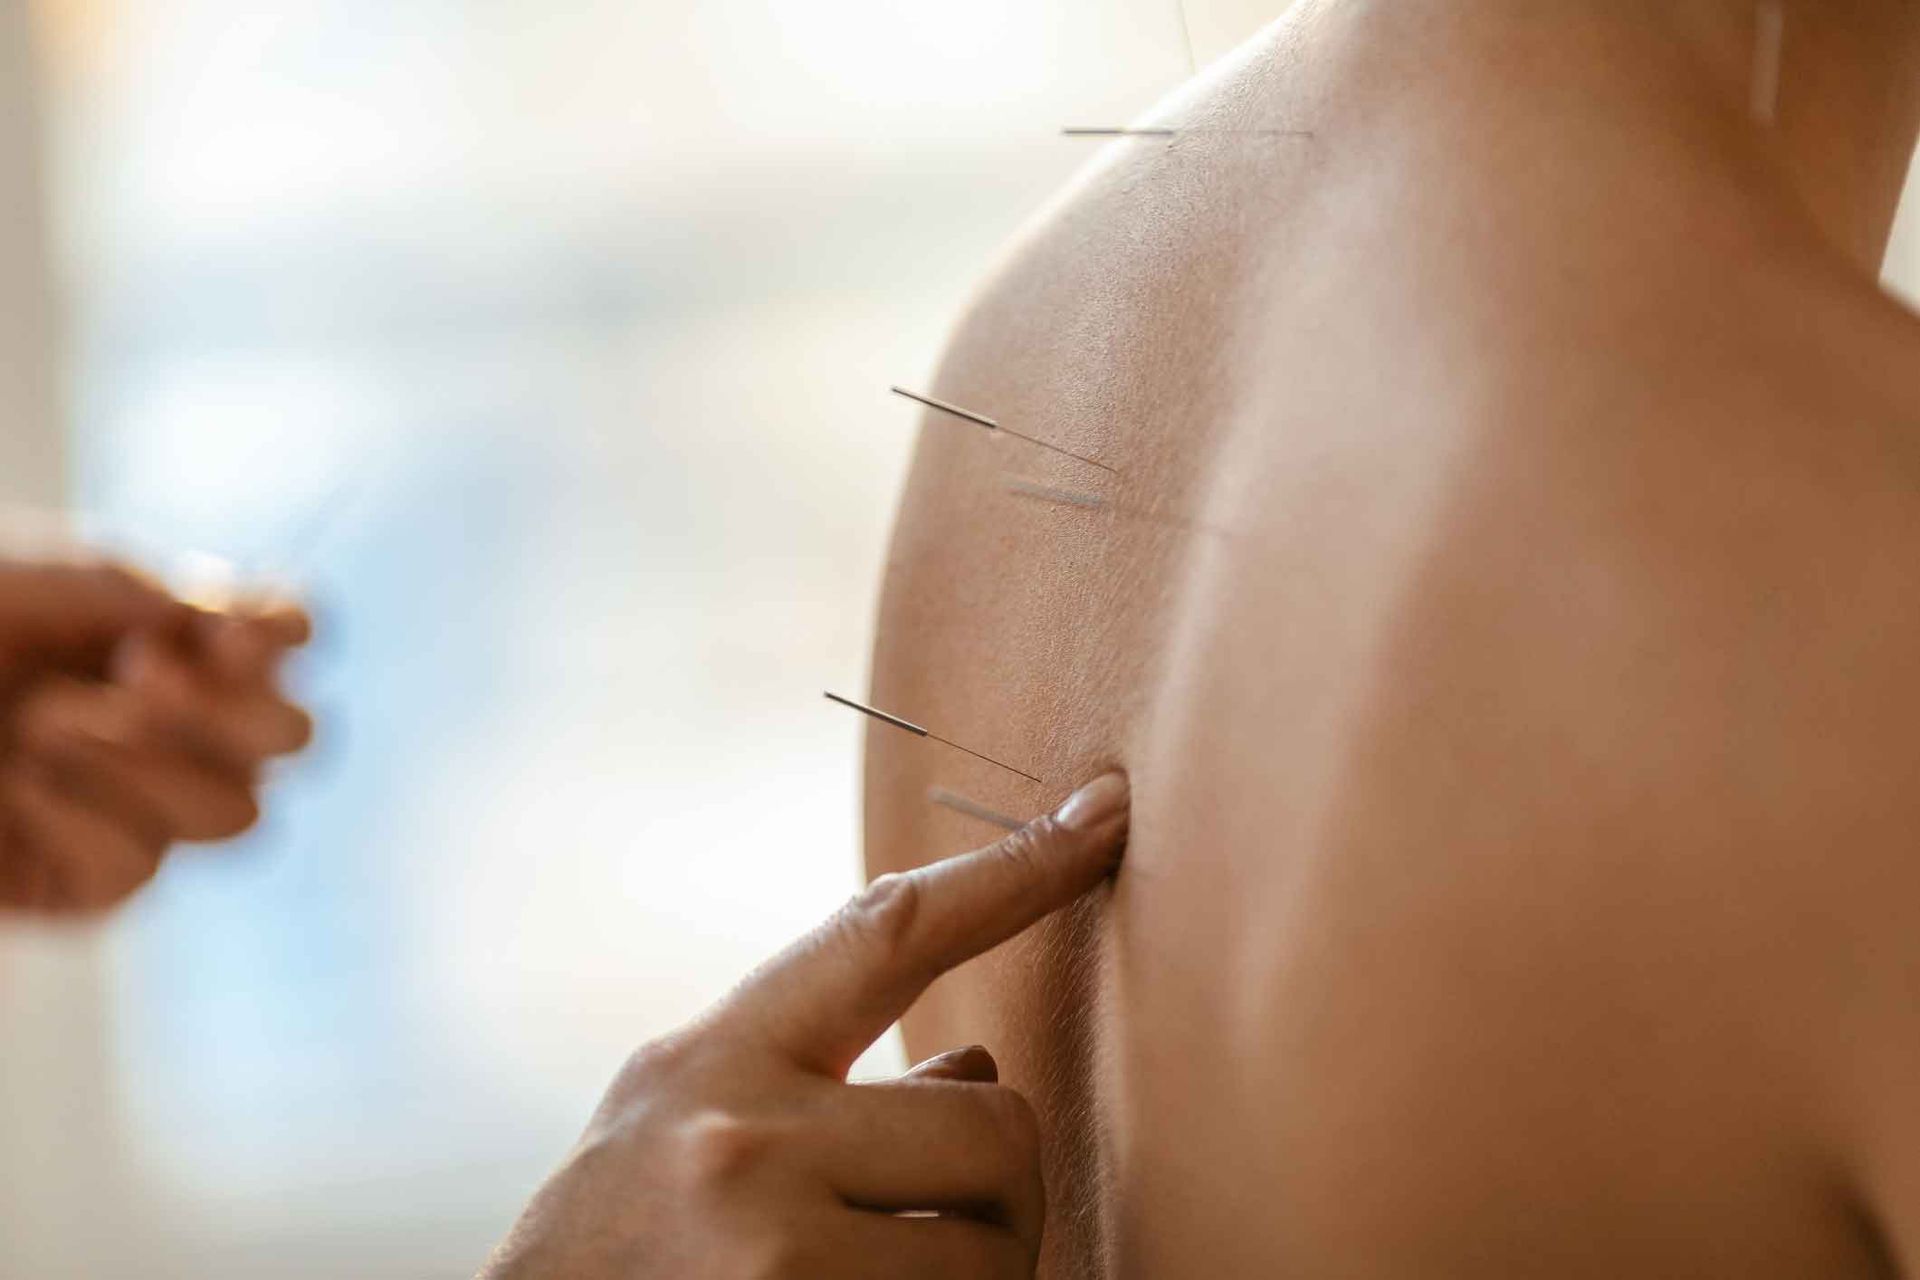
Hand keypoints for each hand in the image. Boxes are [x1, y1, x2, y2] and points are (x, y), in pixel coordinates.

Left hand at [0, 557, 312, 914]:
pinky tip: (12, 783)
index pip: (287, 638)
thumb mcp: (28, 585)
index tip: (227, 626)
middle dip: (235, 711)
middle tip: (143, 675)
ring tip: (41, 723)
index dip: (286, 633)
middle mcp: (171, 729)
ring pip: (234, 817)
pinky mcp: (80, 888)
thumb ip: (135, 592)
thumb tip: (238, 625)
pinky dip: (77, 818)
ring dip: (148, 764)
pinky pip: (133, 869)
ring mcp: (135, 812)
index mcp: (165, 639)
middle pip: (293, 740)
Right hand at [481, 771, 1129, 1279]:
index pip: (888, 932)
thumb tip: (978, 1060)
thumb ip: (815, 1091)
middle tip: (941, 1230)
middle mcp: (740, 1138)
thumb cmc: (613, 1263)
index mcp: (711, 1064)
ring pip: (997, 1245)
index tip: (1103, 818)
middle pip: (993, 1121)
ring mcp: (773, 1251)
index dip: (1014, 871)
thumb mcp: (685, 1141)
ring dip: (978, 1274)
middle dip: (997, 1185)